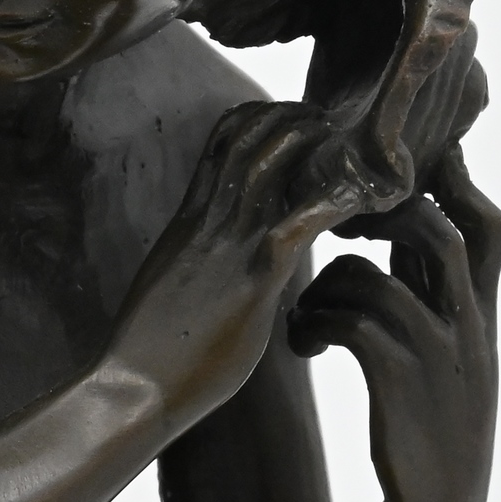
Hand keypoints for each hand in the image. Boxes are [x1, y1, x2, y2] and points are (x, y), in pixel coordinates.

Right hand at [112, 101, 347, 429]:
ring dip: (312, 142)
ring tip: (348, 141)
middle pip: (247, 136)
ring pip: (270, 161)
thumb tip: (225, 269)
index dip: (259, 118)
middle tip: (328, 119)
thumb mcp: (174, 287)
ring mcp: (230, 245)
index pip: (221, 143)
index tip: (292, 120)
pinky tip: (366, 199)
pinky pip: (300, 222)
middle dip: (290, 116)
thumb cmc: (152, 351)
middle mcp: (208, 220)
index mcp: (189, 220)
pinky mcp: (255, 280)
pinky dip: (337, 201)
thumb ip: (201, 263)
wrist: (133, 385)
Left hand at [287, 144, 500, 501]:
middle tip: (339, 231)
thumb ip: (439, 288)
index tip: (400, 174)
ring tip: (308, 315)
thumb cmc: (437, 417)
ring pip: (371, 278)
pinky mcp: (396, 382)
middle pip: (433, 231)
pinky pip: (346, 322)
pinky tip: (305, 346)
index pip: (487, 227)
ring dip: (324, 287)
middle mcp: (467, 325)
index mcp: (482, 313)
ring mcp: (434, 353)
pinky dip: (312, 324)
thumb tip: (415, 224)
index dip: (453, 184)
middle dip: (379, 218)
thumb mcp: (457, 349)